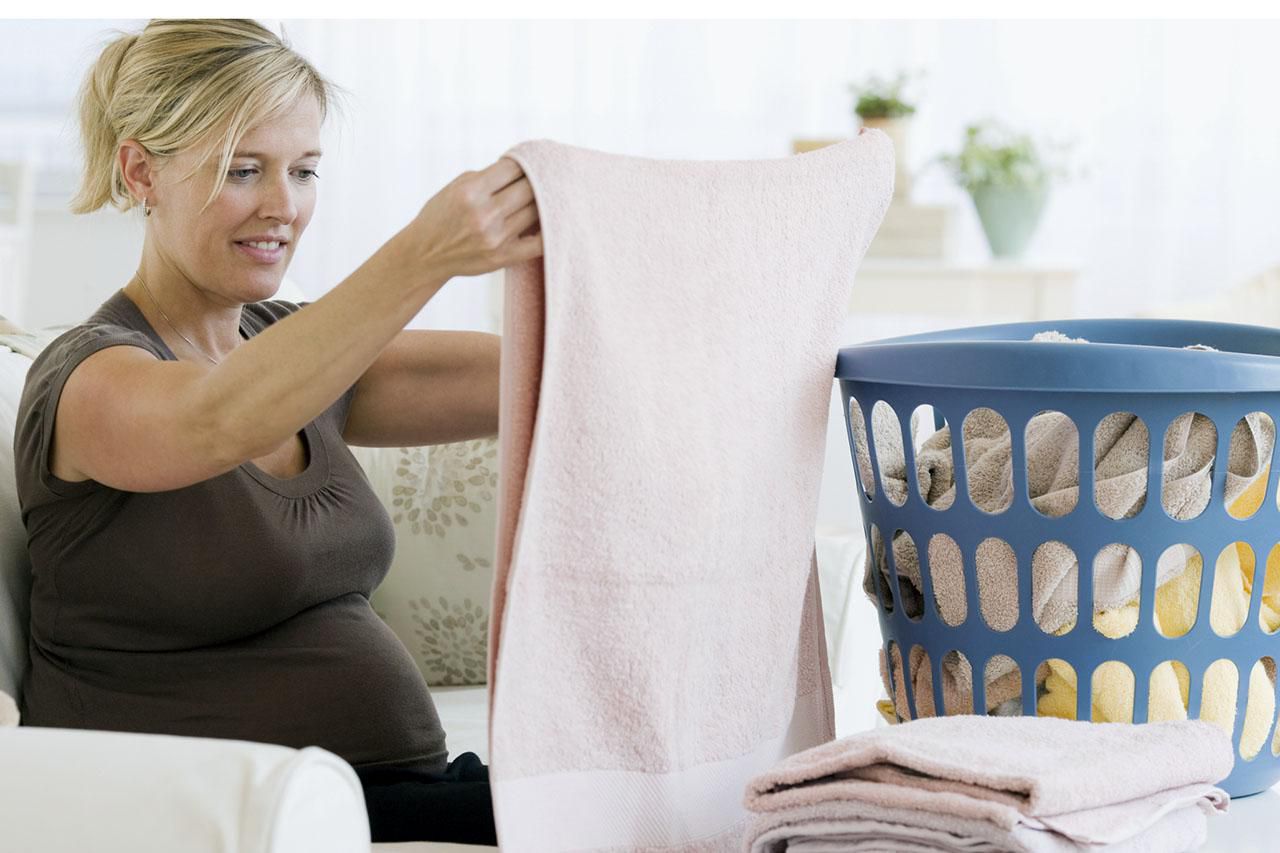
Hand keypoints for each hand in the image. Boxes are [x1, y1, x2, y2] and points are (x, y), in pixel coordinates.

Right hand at [409, 156, 542, 278]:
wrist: (425, 253)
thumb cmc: (442, 214)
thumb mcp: (457, 187)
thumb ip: (488, 176)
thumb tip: (523, 167)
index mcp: (471, 191)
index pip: (514, 168)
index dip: (527, 161)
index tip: (535, 160)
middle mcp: (484, 214)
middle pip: (529, 188)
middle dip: (540, 179)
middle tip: (549, 176)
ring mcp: (495, 237)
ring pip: (536, 211)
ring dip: (546, 202)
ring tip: (552, 194)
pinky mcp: (503, 257)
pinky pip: (538, 244)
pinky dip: (550, 230)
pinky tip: (554, 221)